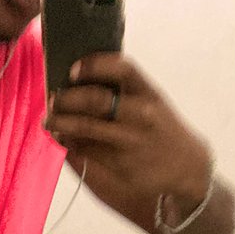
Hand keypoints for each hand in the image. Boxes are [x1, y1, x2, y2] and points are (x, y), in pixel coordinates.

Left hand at [43, 53, 211, 216]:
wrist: (185, 167)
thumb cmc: (160, 129)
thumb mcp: (152, 103)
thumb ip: (124, 92)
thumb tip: (80, 82)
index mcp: (149, 92)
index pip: (123, 69)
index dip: (95, 66)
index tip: (73, 69)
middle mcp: (141, 114)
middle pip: (96, 101)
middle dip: (67, 99)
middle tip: (52, 99)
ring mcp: (129, 140)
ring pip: (86, 128)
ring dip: (62, 123)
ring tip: (49, 121)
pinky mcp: (119, 163)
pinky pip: (87, 150)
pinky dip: (69, 143)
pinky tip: (61, 139)